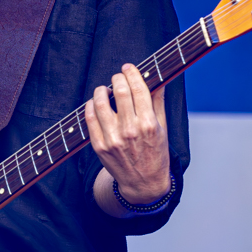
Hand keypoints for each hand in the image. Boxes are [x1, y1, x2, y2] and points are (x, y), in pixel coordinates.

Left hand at [84, 64, 170, 206]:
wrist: (143, 184)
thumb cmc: (155, 154)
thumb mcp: (162, 128)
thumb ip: (158, 102)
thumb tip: (158, 79)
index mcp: (149, 124)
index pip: (138, 89)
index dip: (132, 73)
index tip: (128, 67)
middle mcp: (130, 130)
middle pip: (119, 92)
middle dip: (117, 78)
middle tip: (117, 76)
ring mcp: (113, 139)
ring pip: (100, 103)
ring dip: (100, 90)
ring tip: (104, 89)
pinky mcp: (99, 146)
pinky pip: (89, 119)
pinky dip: (90, 106)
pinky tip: (94, 103)